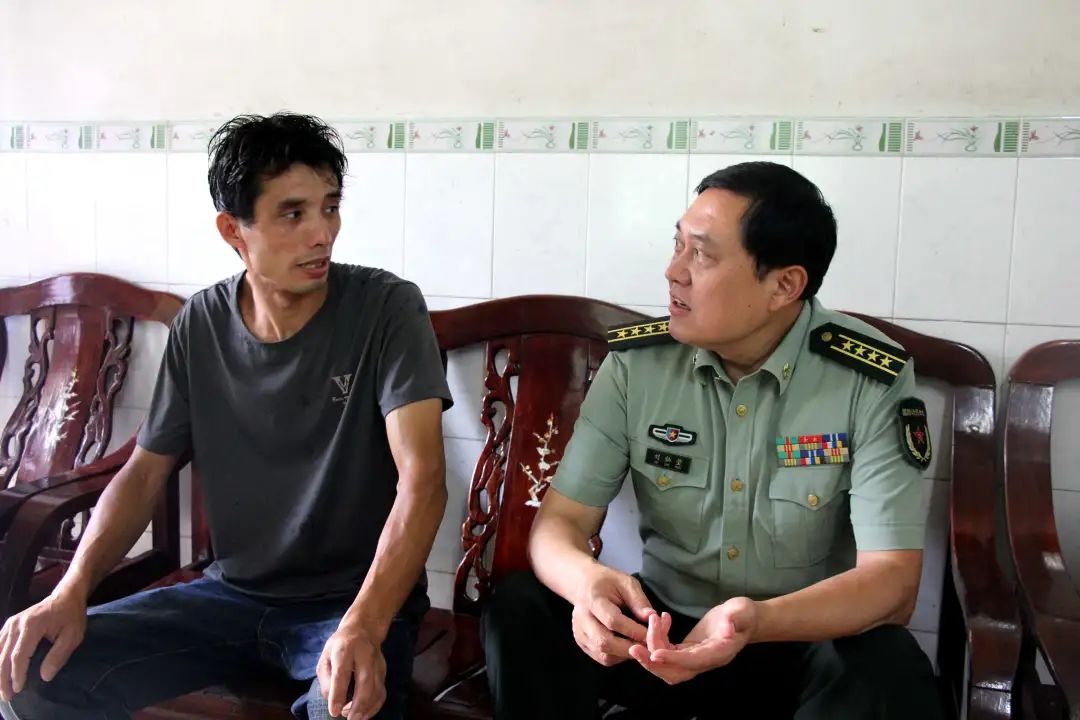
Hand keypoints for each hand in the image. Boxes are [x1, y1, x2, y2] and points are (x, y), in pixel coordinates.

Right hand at [0, 589, 87, 700]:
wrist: (66, 596)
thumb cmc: (71, 616)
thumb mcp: (73, 636)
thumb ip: (58, 655)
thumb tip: (45, 676)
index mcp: (32, 625)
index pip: (19, 655)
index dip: (17, 674)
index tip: (19, 689)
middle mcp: (16, 624)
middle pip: (3, 655)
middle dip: (3, 678)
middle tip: (7, 696)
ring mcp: (10, 624)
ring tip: (2, 689)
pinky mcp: (9, 625)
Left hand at [317, 620, 386, 718]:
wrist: (364, 628)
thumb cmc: (340, 645)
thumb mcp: (325, 656)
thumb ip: (325, 678)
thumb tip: (332, 700)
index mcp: (345, 648)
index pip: (342, 674)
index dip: (338, 694)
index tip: (334, 711)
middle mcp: (364, 654)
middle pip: (365, 682)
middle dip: (358, 704)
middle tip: (349, 718)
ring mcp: (377, 662)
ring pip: (376, 688)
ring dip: (366, 707)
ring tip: (353, 717)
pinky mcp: (384, 670)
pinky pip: (382, 691)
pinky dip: (375, 706)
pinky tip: (364, 713)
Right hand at [571, 566, 655, 666]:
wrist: (584, 584)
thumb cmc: (608, 582)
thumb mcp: (626, 583)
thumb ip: (639, 601)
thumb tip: (652, 618)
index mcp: (593, 600)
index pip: (612, 621)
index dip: (633, 630)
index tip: (651, 633)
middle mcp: (581, 618)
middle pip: (604, 642)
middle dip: (630, 647)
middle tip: (649, 646)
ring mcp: (579, 632)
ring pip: (603, 654)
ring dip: (625, 654)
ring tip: (639, 645)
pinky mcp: (581, 642)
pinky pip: (601, 657)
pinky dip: (618, 656)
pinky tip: (627, 646)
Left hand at [628, 596, 756, 684]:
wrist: (744, 620)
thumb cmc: (744, 615)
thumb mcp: (742, 612)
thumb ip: (735, 619)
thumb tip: (728, 627)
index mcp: (718, 654)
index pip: (691, 662)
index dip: (672, 659)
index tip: (655, 654)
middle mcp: (704, 662)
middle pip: (674, 673)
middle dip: (652, 664)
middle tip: (634, 648)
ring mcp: (694, 659)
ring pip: (667, 666)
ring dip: (651, 650)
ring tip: (649, 623)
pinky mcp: (687, 652)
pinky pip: (667, 652)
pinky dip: (658, 639)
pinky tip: (660, 620)